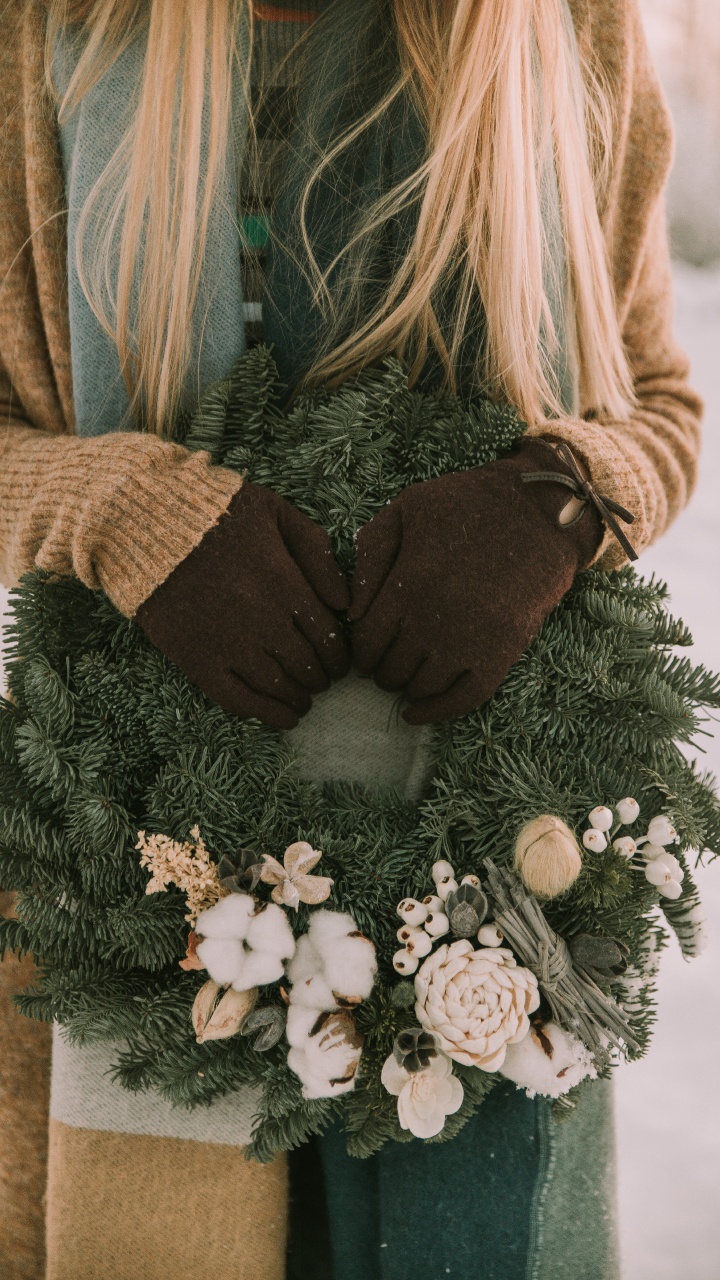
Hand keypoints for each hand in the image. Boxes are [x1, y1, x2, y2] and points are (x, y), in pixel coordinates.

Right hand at [135, 482, 349, 727]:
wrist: (147, 526)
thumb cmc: (217, 513)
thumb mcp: (276, 513)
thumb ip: (317, 552)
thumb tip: (345, 600)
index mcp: (285, 583)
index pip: (330, 636)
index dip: (340, 656)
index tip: (340, 662)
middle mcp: (263, 619)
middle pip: (308, 665)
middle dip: (322, 678)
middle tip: (323, 681)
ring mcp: (229, 644)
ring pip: (279, 687)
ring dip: (299, 699)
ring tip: (304, 700)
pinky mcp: (198, 660)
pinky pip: (238, 700)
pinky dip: (266, 715)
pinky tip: (283, 718)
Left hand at [348, 440, 602, 723]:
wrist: (541, 511)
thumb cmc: (467, 505)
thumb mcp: (406, 509)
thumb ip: (370, 555)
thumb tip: (350, 612)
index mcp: (409, 584)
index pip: (367, 643)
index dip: (360, 653)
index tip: (364, 652)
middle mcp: (437, 619)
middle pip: (391, 669)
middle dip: (381, 671)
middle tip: (384, 665)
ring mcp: (471, 639)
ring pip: (422, 687)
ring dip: (407, 689)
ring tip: (404, 679)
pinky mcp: (503, 652)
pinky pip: (465, 698)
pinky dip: (438, 712)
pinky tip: (418, 712)